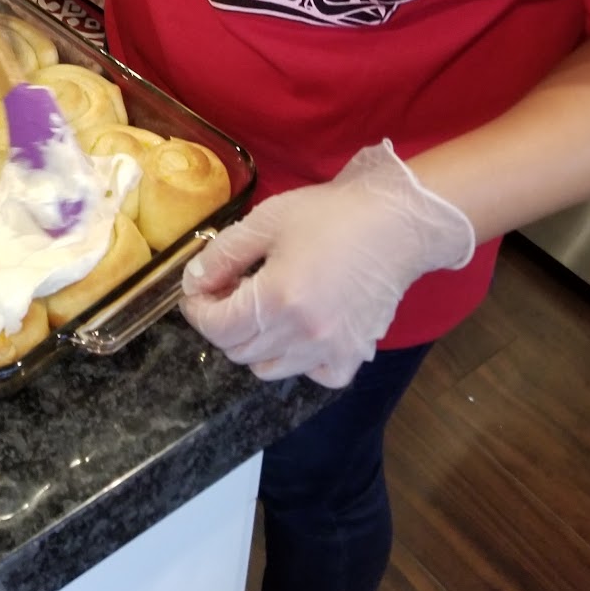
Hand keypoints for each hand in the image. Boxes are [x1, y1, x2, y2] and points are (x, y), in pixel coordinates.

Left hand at [180, 141, 473, 387]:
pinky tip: (300, 330)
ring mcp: (330, 351)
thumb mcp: (266, 221)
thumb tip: (195, 281)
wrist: (395, 223)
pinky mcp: (354, 355)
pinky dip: (298, 360)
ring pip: (269, 369)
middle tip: (229, 291)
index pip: (217, 327)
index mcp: (277, 299)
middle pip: (239, 350)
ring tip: (262, 308)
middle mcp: (302, 335)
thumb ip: (224, 253)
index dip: (198, 310)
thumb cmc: (329, 214)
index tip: (197, 291)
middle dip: (222, 323)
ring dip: (254, 343)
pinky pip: (313, 376)